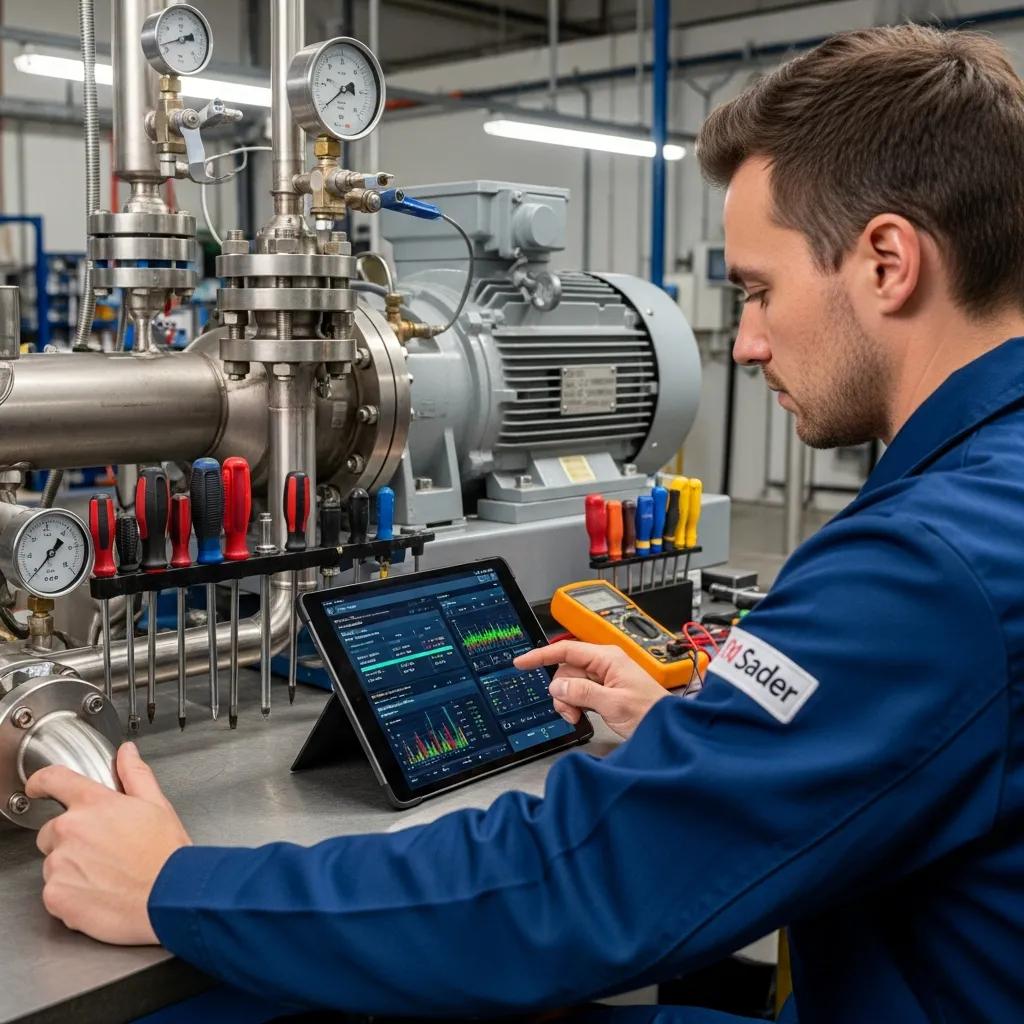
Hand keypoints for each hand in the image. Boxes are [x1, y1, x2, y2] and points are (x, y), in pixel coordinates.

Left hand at [27, 742, 190, 944]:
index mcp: (94, 804)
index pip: (53, 780)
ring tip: (106, 876)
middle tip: (103, 851)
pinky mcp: (55, 896)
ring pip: (54, 862)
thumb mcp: (157, 805)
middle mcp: (70, 830)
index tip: (38, 787)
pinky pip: (54, 891)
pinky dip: (72, 894)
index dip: (41, 781)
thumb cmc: (166, 854)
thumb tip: (126, 752)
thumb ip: (134, 775)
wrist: (169, 897)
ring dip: (71, 867)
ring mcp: (59, 864)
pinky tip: (100, 893)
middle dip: (71, 838)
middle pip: (52, 830)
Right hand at [514, 641, 668, 738]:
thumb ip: (582, 693)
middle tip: (569, 712)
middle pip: (566, 670)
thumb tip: (557, 687)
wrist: (669, 729)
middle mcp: (605, 663)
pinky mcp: (605, 690)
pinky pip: (580, 692)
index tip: (522, 662)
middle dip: (561, 692)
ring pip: (571, 683)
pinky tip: (582, 715)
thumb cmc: (651, 713)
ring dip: (569, 701)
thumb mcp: (613, 704)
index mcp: (608, 658)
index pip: (566, 650)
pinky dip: (576, 705)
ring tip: (578, 717)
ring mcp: (605, 677)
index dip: (541, 655)